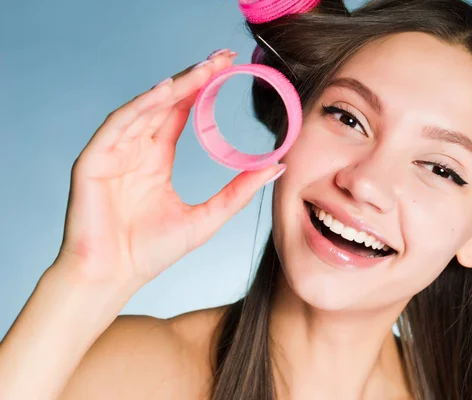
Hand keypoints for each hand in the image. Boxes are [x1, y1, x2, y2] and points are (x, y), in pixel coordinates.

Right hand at [54, 49, 284, 290]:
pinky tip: (166, 92)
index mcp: (156, 160)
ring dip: (173, 87)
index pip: (180, 114)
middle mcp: (135, 150)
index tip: (229, 69)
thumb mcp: (207, 218)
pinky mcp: (93, 160)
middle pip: (165, 103)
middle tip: (222, 57)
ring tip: (203, 70)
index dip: (202, 90)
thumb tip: (276, 166)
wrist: (113, 278)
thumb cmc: (152, 252)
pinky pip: (118, 125)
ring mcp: (113, 153)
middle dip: (193, 78)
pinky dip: (141, 107)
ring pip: (145, 108)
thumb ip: (239, 191)